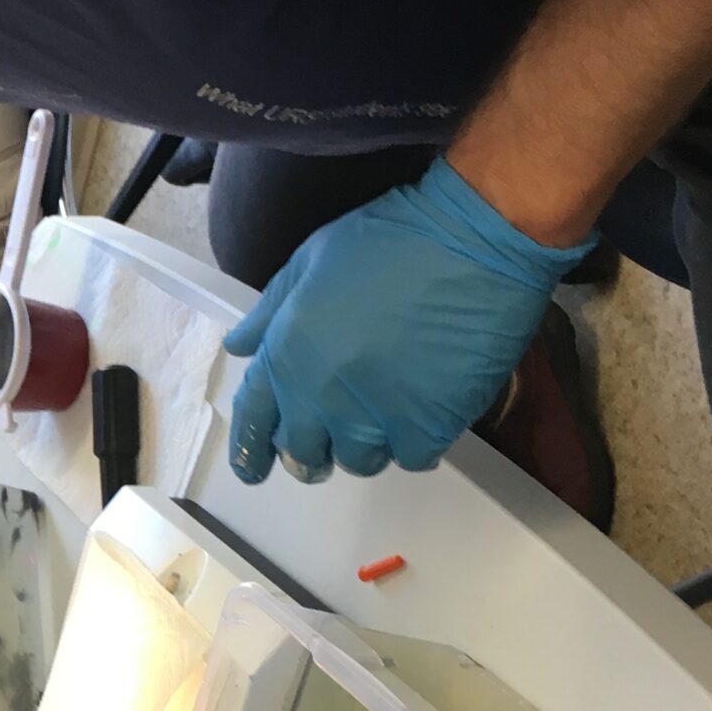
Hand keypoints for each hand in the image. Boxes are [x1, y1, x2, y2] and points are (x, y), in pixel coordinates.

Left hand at [222, 157, 591, 482]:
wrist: (472, 243)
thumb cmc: (390, 240)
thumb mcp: (310, 261)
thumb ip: (271, 314)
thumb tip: (239, 348)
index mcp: (287, 354)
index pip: (253, 420)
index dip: (250, 450)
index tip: (251, 470)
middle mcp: (321, 395)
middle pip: (303, 453)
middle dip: (312, 451)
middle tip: (330, 440)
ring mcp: (374, 417)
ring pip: (358, 460)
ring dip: (367, 443)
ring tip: (385, 410)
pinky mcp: (427, 428)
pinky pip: (412, 457)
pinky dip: (417, 439)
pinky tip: (425, 409)